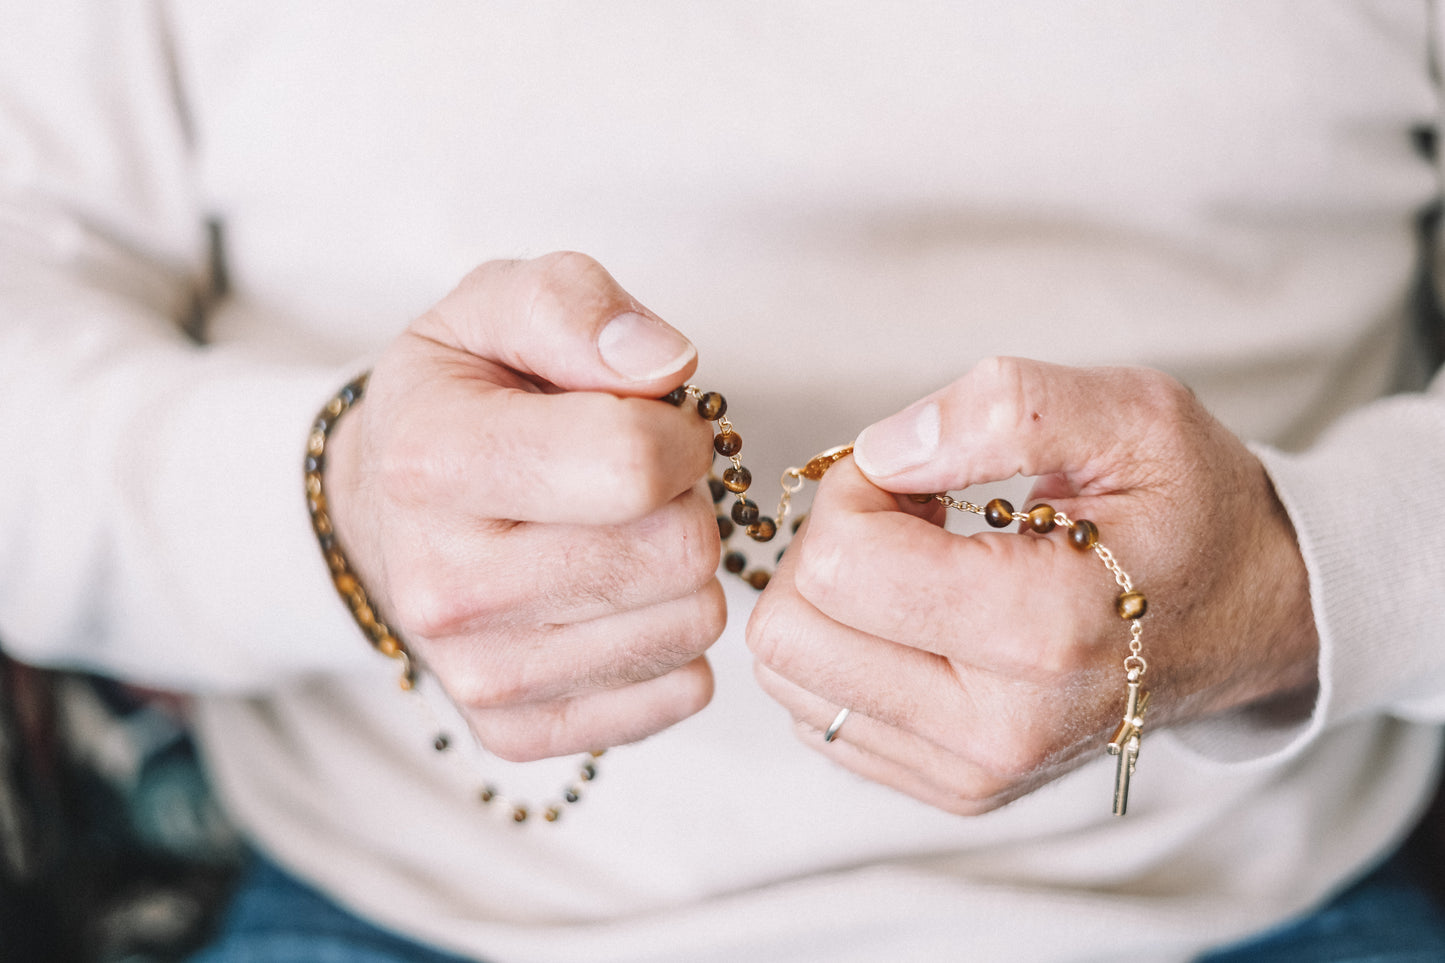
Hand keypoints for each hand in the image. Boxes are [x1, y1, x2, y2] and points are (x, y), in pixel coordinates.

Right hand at [325, 253, 724, 760]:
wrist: (387, 509)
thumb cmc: (463, 399)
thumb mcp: (497, 306)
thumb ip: (575, 306)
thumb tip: (665, 363)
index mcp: (433, 464)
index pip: (633, 463)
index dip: (678, 432)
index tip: (652, 421)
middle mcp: (444, 588)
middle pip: (677, 551)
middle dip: (682, 501)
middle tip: (630, 482)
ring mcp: (479, 675)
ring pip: (692, 624)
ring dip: (680, 571)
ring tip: (616, 534)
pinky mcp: (519, 733)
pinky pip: (681, 692)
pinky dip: (669, 639)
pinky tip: (615, 598)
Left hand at [746, 357, 1318, 813]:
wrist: (1253, 619)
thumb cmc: (1191, 510)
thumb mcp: (1133, 416)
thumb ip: (1003, 409)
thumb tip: (883, 451)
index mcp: (1043, 632)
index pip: (840, 564)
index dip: (854, 491)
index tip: (915, 475)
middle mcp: (996, 729)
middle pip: (790, 631)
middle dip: (827, 546)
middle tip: (907, 517)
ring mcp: (970, 772)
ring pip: (791, 676)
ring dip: (827, 599)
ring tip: (914, 564)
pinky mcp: (950, 787)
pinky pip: (819, 712)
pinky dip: (844, 648)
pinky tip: (918, 615)